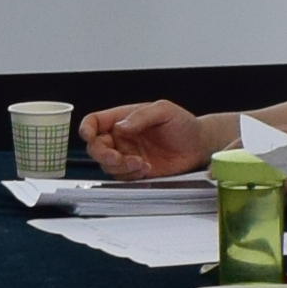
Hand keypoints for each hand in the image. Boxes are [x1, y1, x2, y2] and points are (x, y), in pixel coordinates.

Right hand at [78, 100, 204, 183]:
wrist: (199, 145)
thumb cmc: (183, 124)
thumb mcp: (164, 110)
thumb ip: (140, 116)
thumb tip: (120, 127)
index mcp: (123, 118)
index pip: (95, 122)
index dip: (87, 128)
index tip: (88, 135)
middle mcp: (121, 138)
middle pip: (95, 147)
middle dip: (103, 154)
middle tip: (117, 157)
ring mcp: (127, 155)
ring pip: (107, 165)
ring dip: (120, 166)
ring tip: (141, 162)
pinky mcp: (136, 171)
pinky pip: (122, 176)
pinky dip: (130, 174)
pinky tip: (146, 168)